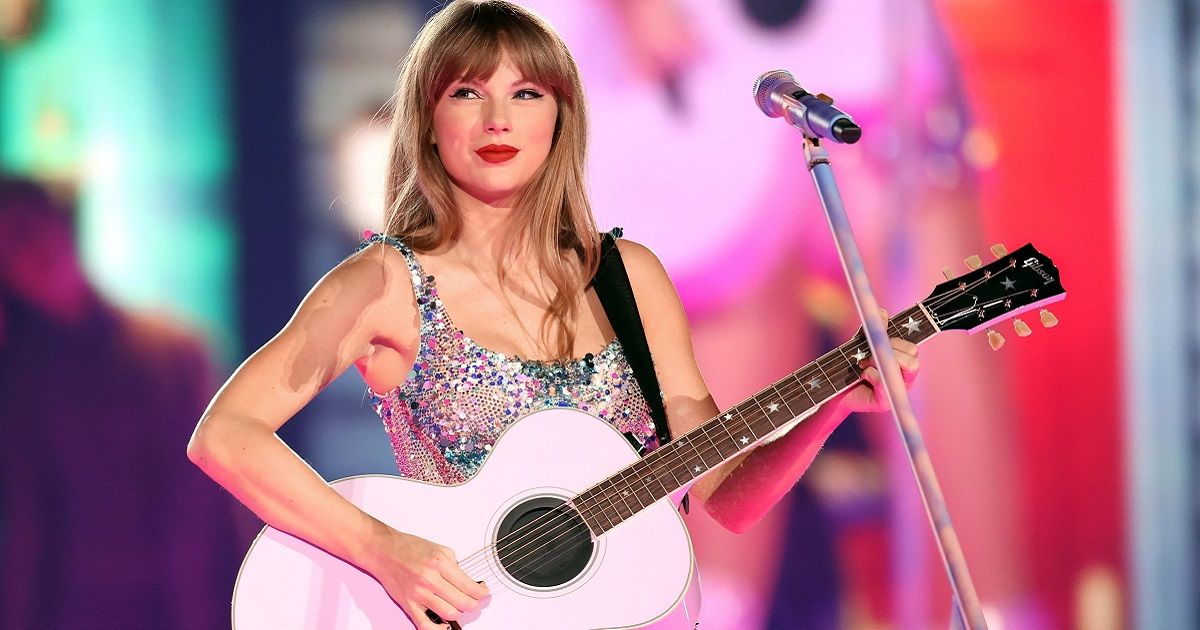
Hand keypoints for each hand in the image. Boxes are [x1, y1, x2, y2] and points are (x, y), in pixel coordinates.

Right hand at [363, 529, 489, 628]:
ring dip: (459, 613)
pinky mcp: (408, 605)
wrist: (383, 550)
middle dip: (474, 604)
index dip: (481, 593)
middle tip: (475, 601)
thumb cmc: (408, 548)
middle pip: (462, 602)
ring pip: (449, 614)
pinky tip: (444, 625)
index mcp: (440, 563)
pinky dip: (438, 629)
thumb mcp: (438, 548)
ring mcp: (418, 594)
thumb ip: (454, 564)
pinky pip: (425, 625)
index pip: (469, 586)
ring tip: (459, 607)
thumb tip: (466, 580)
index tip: (484, 593)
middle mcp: (430, 579)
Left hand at [836, 335, 919, 413]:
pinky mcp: (885, 402)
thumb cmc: (851, 367)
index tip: (881, 338)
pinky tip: (861, 374)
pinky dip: (870, 373)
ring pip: (903, 369)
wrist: (835, 389)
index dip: (897, 341)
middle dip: (889, 350)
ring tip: (863, 362)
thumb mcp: (862, 344)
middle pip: (912, 358)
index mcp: (903, 365)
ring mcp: (896, 392)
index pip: (912, 349)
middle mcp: (904, 379)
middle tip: (868, 353)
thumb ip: (873, 330)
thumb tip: (882, 312)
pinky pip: (885, 381)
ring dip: (880, 360)